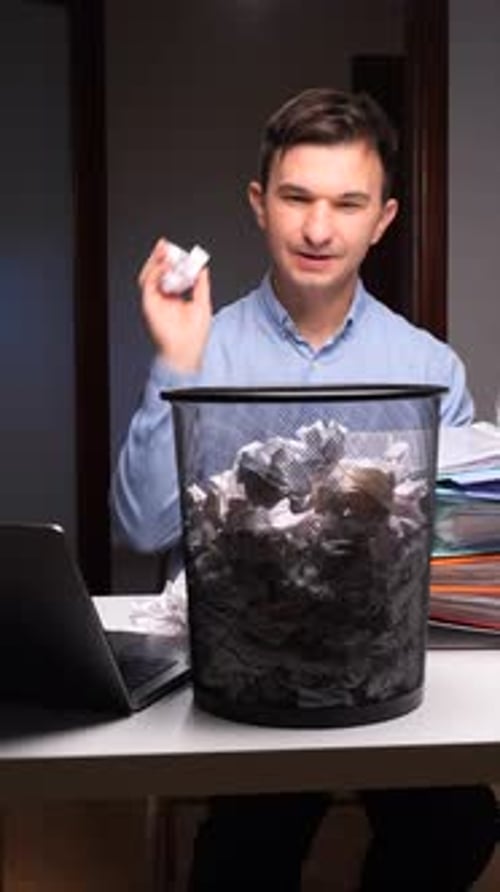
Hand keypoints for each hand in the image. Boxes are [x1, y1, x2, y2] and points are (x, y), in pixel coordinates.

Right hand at [138, 238, 211, 372]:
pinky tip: (165, 266)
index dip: (172, 262)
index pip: (170, 275)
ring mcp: (155, 302)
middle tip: (165, 244)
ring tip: (164, 251)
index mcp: (174, 298)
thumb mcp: (203, 303)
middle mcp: (163, 299)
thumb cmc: (195, 335)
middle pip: (157, 273)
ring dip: (155, 262)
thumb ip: (201, 285)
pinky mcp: (150, 305)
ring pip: (149, 276)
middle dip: (160, 258)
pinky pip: (148, 285)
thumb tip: (202, 268)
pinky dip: (155, 273)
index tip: (179, 251)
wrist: (188, 350)